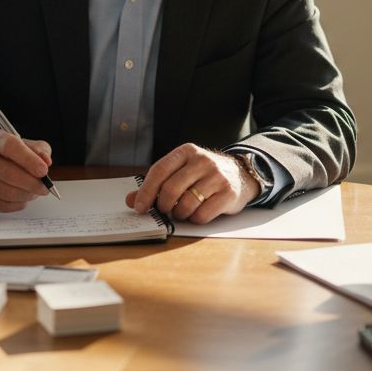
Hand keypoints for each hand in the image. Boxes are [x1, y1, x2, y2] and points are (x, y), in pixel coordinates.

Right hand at [0, 129, 51, 211]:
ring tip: (35, 192)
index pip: (10, 147)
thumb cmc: (7, 156)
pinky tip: (23, 198)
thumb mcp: (24, 145)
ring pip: (7, 192)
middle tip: (45, 187)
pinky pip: (2, 205)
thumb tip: (46, 161)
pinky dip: (18, 204)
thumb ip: (38, 150)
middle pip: (8, 173)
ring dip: (27, 195)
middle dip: (32, 183)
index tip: (44, 170)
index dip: (28, 160)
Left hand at [126, 143, 255, 223]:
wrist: (240, 174)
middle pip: (171, 189)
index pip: (159, 171)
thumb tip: (131, 200)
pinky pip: (202, 215)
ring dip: (180, 214)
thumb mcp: (180, 171)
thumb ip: (156, 184)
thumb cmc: (202, 175)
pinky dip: (195, 219)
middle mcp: (202, 161)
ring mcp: (217, 176)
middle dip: (164, 206)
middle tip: (165, 210)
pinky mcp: (228, 193)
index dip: (146, 191)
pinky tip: (197, 212)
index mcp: (186, 151)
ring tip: (183, 211)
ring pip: (186, 204)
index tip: (139, 207)